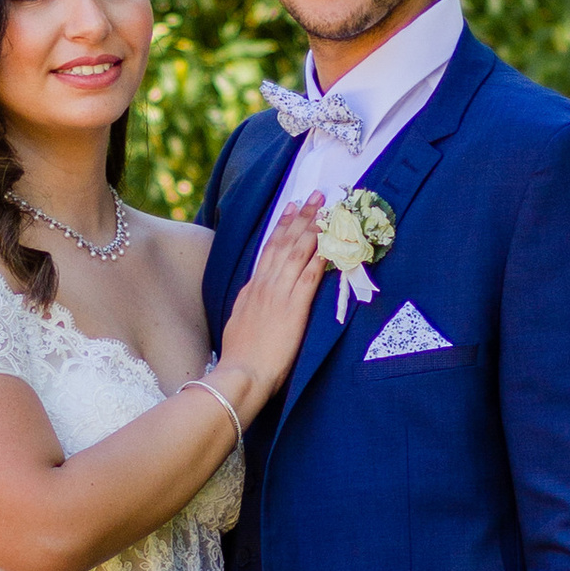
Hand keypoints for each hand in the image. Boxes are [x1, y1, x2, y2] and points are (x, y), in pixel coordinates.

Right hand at [217, 200, 326, 413]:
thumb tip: (251, 300)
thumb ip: (247, 308)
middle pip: (284, 243)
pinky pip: (310, 275)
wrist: (241, 374)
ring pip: (298, 252)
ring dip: (313, 228)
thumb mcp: (238, 325)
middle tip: (315, 196)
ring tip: (326, 208)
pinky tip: (332, 242)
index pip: (269, 251)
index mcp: (252, 290)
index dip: (281, 228)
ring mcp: (279, 294)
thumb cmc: (240, 359)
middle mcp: (265, 286)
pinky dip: (321, 256)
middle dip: (301, 217)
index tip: (290, 209)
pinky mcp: (294, 307)